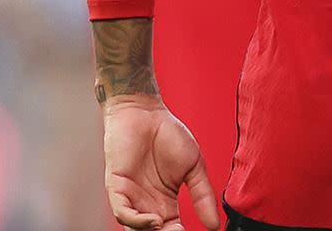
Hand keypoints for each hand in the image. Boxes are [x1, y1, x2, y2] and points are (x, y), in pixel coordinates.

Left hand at [101, 95, 220, 230]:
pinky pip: (123, 212)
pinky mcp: (117, 188)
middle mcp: (147, 203)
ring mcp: (131, 197)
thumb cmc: (168, 134)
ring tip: (170, 230)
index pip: (172, 228)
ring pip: (136, 228)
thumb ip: (203, 194)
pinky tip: (153, 221)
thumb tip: (214, 223)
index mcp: (166, 201)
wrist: (146, 112)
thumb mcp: (195, 167)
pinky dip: (137, 220)